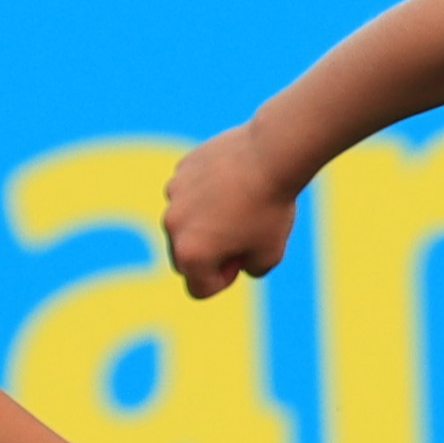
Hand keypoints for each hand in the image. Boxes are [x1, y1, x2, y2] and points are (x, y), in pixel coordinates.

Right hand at [164, 125, 306, 299]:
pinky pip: (190, 192)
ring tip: (239, 203)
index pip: (200, 288)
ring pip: (186, 221)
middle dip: (208, 253)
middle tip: (242, 233)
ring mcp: (173, 196)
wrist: (271, 154)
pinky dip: (206, 192)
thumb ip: (248, 269)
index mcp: (190, 255)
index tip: (245, 256)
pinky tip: (233, 181)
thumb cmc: (271, 208)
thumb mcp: (270, 254)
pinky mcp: (181, 170)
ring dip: (205, 221)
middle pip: (185, 257)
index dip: (226, 279)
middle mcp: (172, 227)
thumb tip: (235, 260)